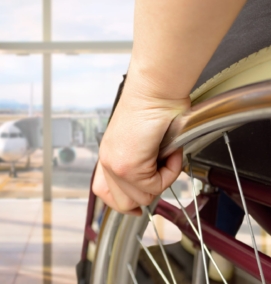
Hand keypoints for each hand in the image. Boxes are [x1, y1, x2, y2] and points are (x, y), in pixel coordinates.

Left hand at [93, 78, 189, 214]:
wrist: (155, 90)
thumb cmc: (153, 107)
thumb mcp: (142, 141)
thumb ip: (141, 162)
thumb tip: (152, 180)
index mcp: (109, 155)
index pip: (103, 191)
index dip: (121, 203)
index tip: (134, 209)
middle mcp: (108, 161)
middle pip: (123, 203)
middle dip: (148, 192)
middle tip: (162, 171)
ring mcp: (115, 165)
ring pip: (143, 197)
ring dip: (163, 179)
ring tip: (167, 154)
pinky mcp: (128, 166)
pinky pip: (156, 186)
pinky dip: (170, 171)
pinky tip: (170, 150)